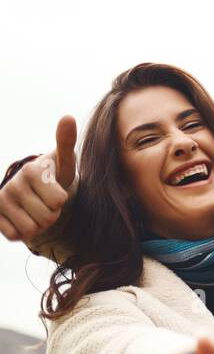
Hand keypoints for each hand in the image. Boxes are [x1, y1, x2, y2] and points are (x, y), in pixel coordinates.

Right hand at [0, 116, 76, 242]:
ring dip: (39, 225)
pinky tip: (23, 218)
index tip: (55, 190)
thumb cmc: (53, 174)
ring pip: (31, 230)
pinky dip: (23, 232)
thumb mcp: (64, 161)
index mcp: (32, 170)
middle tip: (46, 203)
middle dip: (52, 215)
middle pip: (47, 218)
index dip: (62, 201)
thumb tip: (68, 117)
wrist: (32, 189)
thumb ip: (66, 142)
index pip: (59, 201)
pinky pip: (15, 236)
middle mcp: (13, 183)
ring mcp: (1, 200)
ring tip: (36, 210)